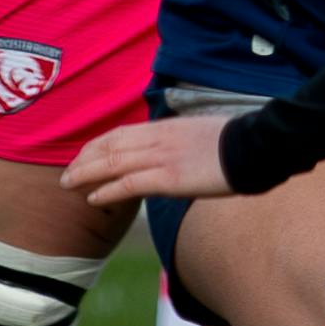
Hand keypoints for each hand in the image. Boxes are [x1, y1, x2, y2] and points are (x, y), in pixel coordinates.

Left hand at [65, 107, 249, 207]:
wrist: (257, 146)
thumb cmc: (239, 144)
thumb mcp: (204, 135)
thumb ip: (183, 142)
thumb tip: (178, 154)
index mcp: (166, 127)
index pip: (121, 133)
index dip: (97, 145)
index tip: (84, 156)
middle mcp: (158, 139)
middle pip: (110, 146)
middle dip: (84, 160)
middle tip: (67, 174)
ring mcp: (162, 158)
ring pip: (112, 163)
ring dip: (86, 174)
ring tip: (69, 185)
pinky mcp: (169, 178)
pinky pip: (129, 184)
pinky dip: (108, 190)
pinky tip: (93, 198)